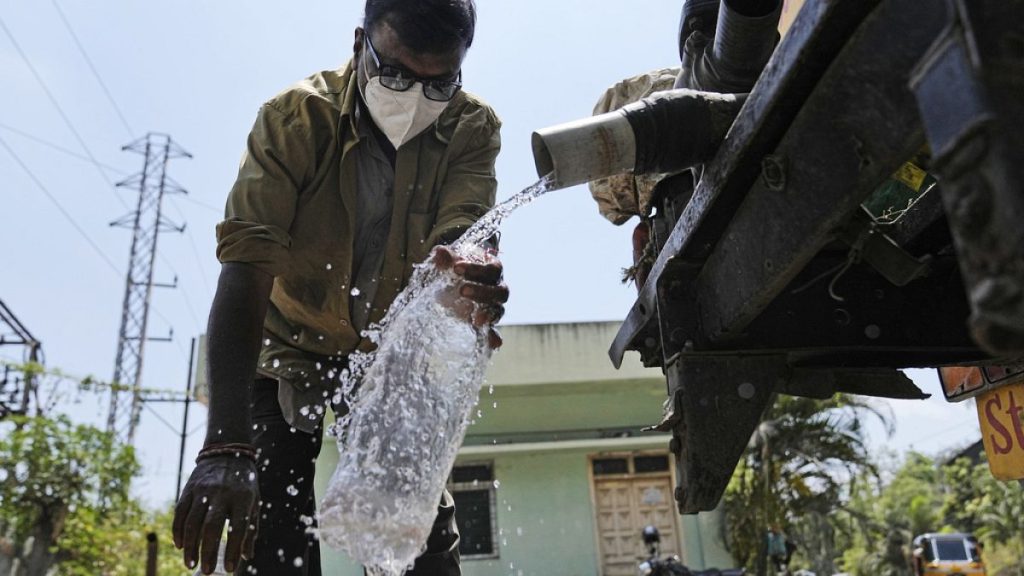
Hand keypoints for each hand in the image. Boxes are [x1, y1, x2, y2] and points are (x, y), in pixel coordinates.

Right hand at [173, 456, 259, 573]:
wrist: (227, 453)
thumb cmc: (244, 484)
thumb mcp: (254, 502)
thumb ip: (250, 528)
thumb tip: (246, 556)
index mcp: (243, 497)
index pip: (238, 528)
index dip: (233, 550)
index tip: (229, 569)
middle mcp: (222, 493)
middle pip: (211, 527)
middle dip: (207, 552)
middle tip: (206, 571)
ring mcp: (203, 490)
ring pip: (192, 523)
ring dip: (190, 547)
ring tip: (191, 564)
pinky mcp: (189, 489)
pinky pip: (180, 513)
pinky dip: (178, 532)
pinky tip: (180, 546)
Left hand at [432, 246, 508, 347]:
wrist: (460, 282)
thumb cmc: (460, 269)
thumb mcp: (453, 262)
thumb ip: (447, 258)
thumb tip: (438, 252)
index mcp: (493, 270)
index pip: (491, 269)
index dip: (476, 269)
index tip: (456, 267)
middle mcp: (498, 289)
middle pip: (500, 292)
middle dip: (482, 292)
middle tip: (462, 290)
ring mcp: (494, 307)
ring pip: (498, 311)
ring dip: (488, 314)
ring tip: (475, 319)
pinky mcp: (485, 322)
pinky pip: (493, 332)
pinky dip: (493, 337)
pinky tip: (492, 343)